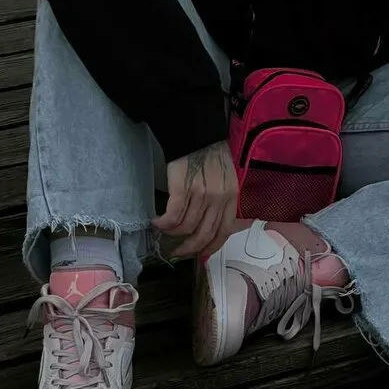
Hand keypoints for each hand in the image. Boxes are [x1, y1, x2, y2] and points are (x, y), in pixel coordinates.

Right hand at [152, 139, 237, 257]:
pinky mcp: (183, 189)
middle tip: (176, 251)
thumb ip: (221, 202)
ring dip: (172, 233)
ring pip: (186, 228)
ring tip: (163, 230)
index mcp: (231, 197)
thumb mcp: (226, 179)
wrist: (196, 133)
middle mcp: (219, 199)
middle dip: (189, 248)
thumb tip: (208, 227)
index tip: (199, 255)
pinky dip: (163, 224)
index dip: (210, 247)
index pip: (223, 232)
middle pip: (204, 234)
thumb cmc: (209, 155)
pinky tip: (156, 222)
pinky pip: (172, 217)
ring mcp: (201, 195)